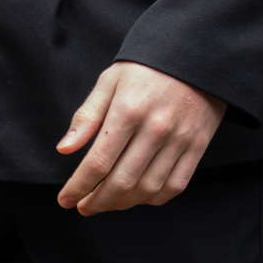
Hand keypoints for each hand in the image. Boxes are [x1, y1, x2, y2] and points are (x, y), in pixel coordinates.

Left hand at [55, 61, 226, 214]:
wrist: (194, 55)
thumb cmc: (145, 68)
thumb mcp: (109, 82)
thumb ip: (87, 117)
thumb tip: (64, 149)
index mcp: (127, 112)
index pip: (98, 162)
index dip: (79, 186)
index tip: (65, 199)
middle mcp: (155, 130)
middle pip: (122, 181)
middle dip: (97, 201)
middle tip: (83, 207)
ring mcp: (179, 140)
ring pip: (148, 188)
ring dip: (123, 204)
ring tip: (106, 204)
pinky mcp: (197, 146)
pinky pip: (176, 185)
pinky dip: (155, 198)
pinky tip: (138, 198)